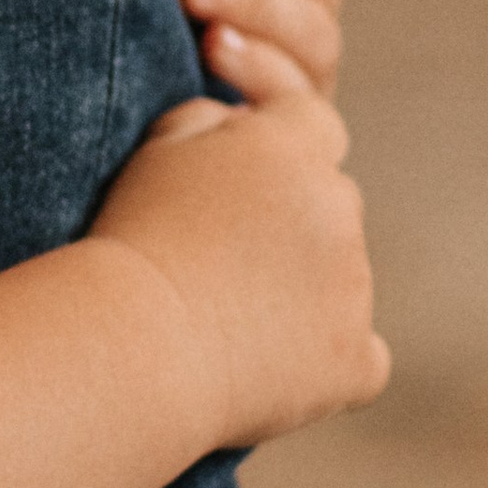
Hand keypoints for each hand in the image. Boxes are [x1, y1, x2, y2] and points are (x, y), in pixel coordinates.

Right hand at [92, 91, 384, 452]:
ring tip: (225, 320)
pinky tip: (264, 367)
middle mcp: (336, 204)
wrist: (134, 344)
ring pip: (342, 278)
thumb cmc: (131, 244)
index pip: (312, 123)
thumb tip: (243, 120)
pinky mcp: (357, 357)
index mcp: (289, 146)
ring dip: (302, 290)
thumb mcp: (155, 155)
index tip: (240, 187)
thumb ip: (207, 121)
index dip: (281, 152)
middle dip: (292, 224)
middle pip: (332, 202)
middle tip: (221, 262)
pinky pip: (356, 355)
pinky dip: (322, 361)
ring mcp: (355, 284)